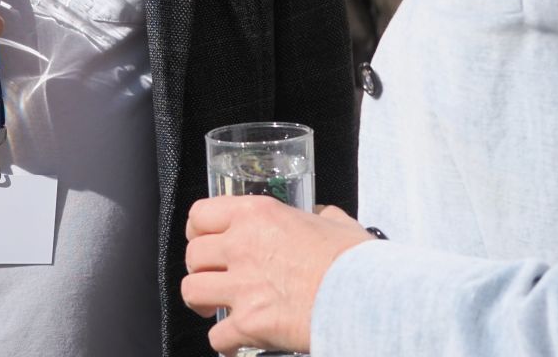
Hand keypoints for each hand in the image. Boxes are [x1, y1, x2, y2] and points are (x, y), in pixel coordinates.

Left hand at [182, 199, 373, 353]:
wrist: (365, 297)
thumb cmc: (354, 260)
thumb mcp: (335, 222)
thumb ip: (319, 216)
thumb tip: (319, 217)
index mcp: (258, 215)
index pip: (200, 214)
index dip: (197, 230)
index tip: (203, 240)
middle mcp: (242, 246)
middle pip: (192, 255)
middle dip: (200, 268)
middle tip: (214, 277)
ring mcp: (242, 287)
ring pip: (192, 291)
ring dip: (202, 302)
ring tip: (214, 308)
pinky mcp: (248, 324)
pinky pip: (216, 337)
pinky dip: (225, 342)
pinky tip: (237, 341)